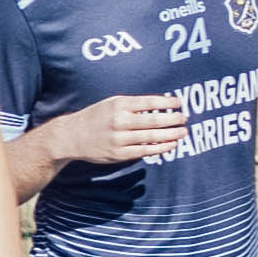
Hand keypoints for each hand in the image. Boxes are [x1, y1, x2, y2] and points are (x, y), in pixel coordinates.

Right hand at [44, 95, 189, 173]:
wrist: (72, 136)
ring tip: (183, 132)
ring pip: (152, 137)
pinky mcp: (119, 154)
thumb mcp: (112, 103)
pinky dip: (160, 148)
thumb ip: (134, 104)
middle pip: (154, 120)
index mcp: (119, 104)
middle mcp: (120, 121)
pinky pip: (145, 151)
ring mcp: (119, 139)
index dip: (168, 103)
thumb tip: (162, 105)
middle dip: (173, 120)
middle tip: (185, 119)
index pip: (150, 102)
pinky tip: (171, 145)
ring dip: (171, 135)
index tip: (179, 103)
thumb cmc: (97, 117)